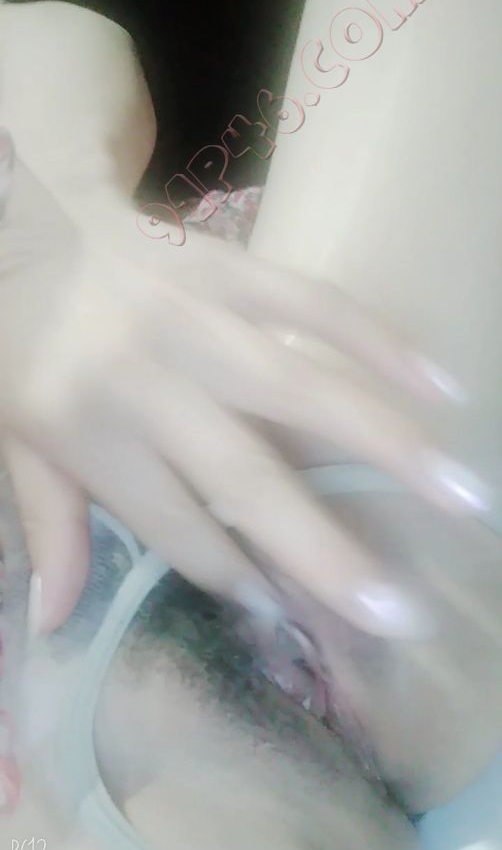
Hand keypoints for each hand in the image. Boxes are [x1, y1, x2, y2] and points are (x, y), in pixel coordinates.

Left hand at [0, 132, 489, 637]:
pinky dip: (378, 340)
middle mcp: (146, 382)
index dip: (236, 578)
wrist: (28, 227)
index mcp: (87, 434)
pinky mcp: (228, 265)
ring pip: (300, 388)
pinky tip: (438, 382)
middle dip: (325, 551)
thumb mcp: (18, 441)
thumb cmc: (23, 350)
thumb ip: (48, 526)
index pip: (178, 528)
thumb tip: (60, 623)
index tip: (292, 618)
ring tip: (461, 494)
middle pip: (245, 479)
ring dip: (386, 444)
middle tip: (402, 611)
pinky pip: (314, 301)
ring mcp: (194, 318)